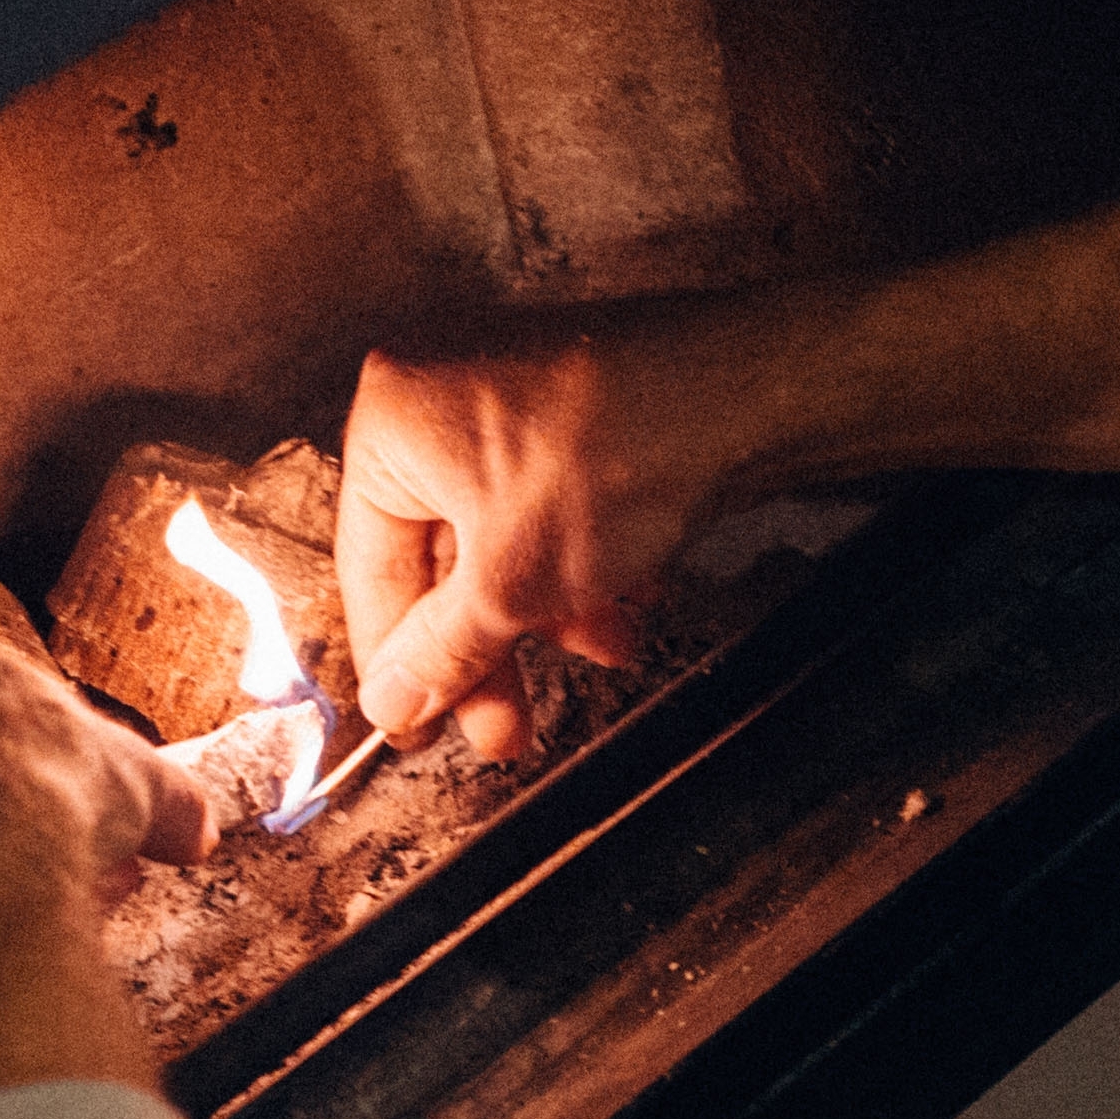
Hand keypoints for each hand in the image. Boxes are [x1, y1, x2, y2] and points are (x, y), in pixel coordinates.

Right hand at [336, 314, 769, 757]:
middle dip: (485, 648)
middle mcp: (435, 392)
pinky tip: (625, 604)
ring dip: (544, 613)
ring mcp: (505, 392)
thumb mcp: (514, 583)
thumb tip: (393, 702)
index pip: (369, 567)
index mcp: (390, 418)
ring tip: (600, 654)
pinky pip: (548, 505)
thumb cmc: (622, 453)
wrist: (751, 388)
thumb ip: (443, 652)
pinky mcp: (570, 405)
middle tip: (503, 730)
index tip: (414, 726)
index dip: (394, 661)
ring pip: (502, 538)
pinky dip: (577, 563)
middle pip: (438, 556)